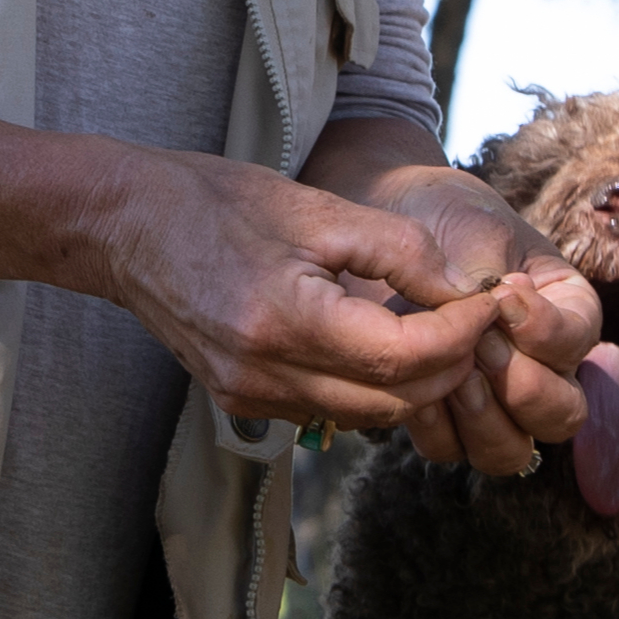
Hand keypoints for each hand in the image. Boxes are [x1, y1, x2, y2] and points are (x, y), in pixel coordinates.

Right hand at [91, 145, 532, 432]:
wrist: (126, 226)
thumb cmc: (219, 201)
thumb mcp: (318, 208)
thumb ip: (399, 251)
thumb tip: (466, 290)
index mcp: (285, 320)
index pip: (404, 356)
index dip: (462, 334)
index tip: (491, 302)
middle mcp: (266, 375)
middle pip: (396, 400)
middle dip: (452, 363)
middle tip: (479, 318)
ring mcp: (252, 398)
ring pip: (370, 417)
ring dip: (417, 382)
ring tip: (441, 330)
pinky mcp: (244, 403)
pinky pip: (334, 412)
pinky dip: (373, 387)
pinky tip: (386, 345)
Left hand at [302, 123, 598, 473]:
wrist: (387, 221)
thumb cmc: (444, 221)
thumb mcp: (481, 235)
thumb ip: (495, 283)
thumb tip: (498, 321)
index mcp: (566, 315)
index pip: (578, 344)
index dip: (545, 331)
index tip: (505, 293)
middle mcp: (541, 368)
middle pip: (561, 416)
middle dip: (521, 385)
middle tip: (479, 344)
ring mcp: (494, 402)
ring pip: (510, 451)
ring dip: (484, 418)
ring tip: (453, 373)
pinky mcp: (443, 418)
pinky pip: (451, 449)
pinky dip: (436, 426)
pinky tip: (414, 386)